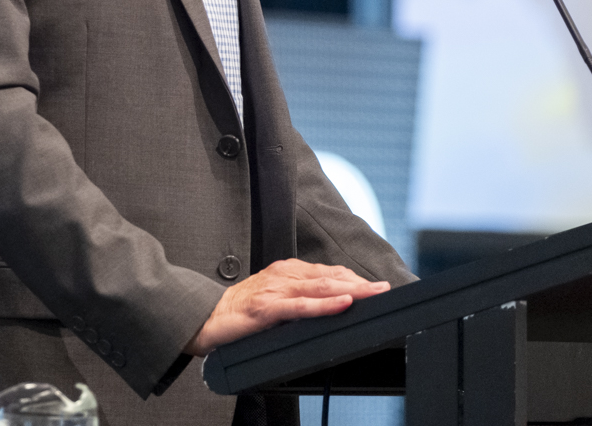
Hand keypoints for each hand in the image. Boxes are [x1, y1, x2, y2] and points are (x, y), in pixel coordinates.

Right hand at [183, 258, 390, 355]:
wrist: (205, 318)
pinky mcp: (266, 308)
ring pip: (320, 288)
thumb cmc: (240, 312)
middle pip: (330, 277)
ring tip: (374, 293)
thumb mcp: (275, 300)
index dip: (355, 279)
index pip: (329, 273)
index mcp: (287, 272)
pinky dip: (325, 305)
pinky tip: (343, 304)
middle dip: (361, 283)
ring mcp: (275, 290)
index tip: (378, 287)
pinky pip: (301, 306)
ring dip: (351, 290)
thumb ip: (300, 298)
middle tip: (386, 288)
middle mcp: (283, 275)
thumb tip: (332, 304)